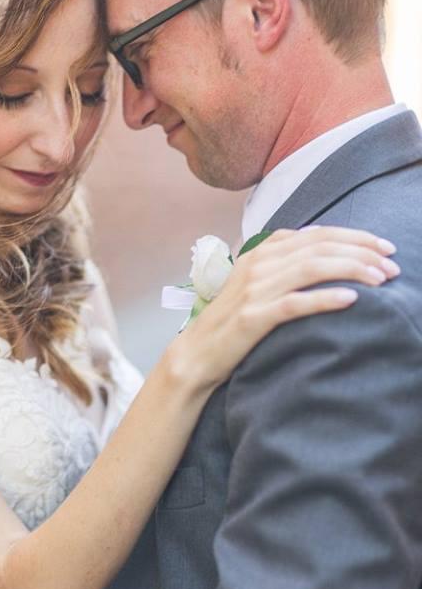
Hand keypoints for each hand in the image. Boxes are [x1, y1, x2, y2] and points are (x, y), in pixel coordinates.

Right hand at [172, 226, 399, 391]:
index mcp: (262, 252)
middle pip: (320, 247)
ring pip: (312, 268)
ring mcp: (254, 289)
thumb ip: (282, 262)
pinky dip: (325, 298)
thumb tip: (320, 246)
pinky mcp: (253, 317)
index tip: (383, 247)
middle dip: (362, 252)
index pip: (317, 234)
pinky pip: (296, 303)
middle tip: (392, 265)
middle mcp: (259, 264)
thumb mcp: (255, 283)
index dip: (355, 236)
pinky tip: (351, 300)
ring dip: (352, 270)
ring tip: (381, 279)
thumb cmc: (231, 322)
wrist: (197, 354)